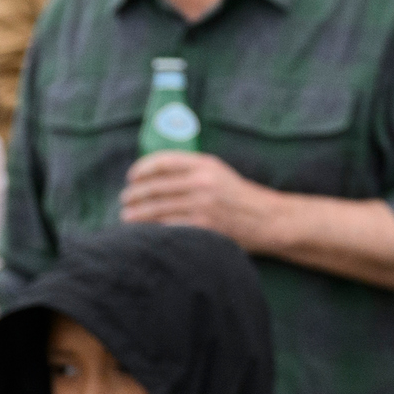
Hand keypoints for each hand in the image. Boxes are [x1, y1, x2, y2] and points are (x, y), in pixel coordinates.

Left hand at [119, 149, 279, 249]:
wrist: (268, 219)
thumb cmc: (240, 197)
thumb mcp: (219, 173)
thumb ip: (191, 170)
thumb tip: (153, 176)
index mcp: (205, 164)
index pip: (163, 161)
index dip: (142, 168)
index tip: (131, 177)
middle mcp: (203, 182)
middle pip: (155, 186)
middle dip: (134, 195)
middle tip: (124, 201)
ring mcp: (203, 204)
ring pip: (158, 208)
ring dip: (137, 214)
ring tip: (127, 217)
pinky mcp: (205, 225)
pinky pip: (170, 226)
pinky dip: (154, 229)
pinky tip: (145, 231)